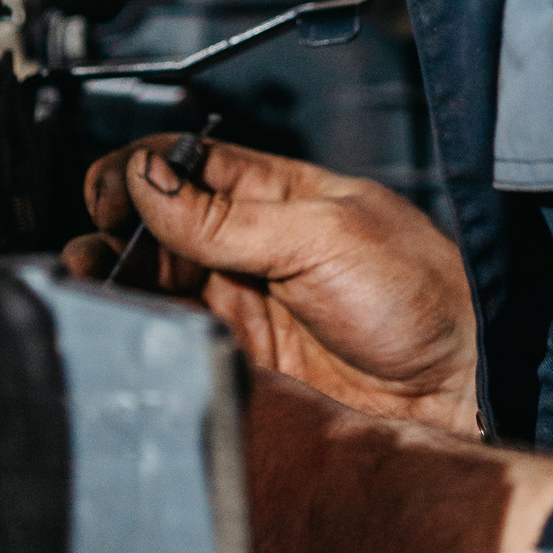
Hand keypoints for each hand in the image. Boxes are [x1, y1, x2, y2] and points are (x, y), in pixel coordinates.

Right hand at [64, 137, 480, 434]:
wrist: (458, 386)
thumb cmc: (419, 295)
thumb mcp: (321, 235)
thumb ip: (226, 216)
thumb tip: (146, 176)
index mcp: (275, 193)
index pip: (185, 166)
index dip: (139, 171)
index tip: (110, 192)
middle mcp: (252, 244)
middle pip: (157, 226)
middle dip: (115, 229)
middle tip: (95, 247)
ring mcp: (244, 303)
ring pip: (156, 283)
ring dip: (116, 278)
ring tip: (93, 281)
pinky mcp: (242, 360)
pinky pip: (176, 337)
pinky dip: (141, 329)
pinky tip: (124, 323)